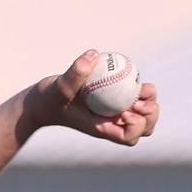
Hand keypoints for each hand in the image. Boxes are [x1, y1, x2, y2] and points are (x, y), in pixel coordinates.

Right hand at [24, 49, 158, 145]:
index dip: (137, 123)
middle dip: (150, 115)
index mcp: (101, 128)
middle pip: (143, 130)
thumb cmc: (48, 100)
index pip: (129, 136)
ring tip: (142, 88)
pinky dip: (140, 89)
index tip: (127, 108)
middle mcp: (111, 123)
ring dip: (150, 102)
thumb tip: (93, 55)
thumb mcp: (58, 88)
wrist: (42, 102)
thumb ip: (74, 74)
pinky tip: (133, 75)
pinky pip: (137, 98)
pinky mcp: (115, 100)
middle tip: (140, 99)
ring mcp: (114, 113)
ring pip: (145, 115)